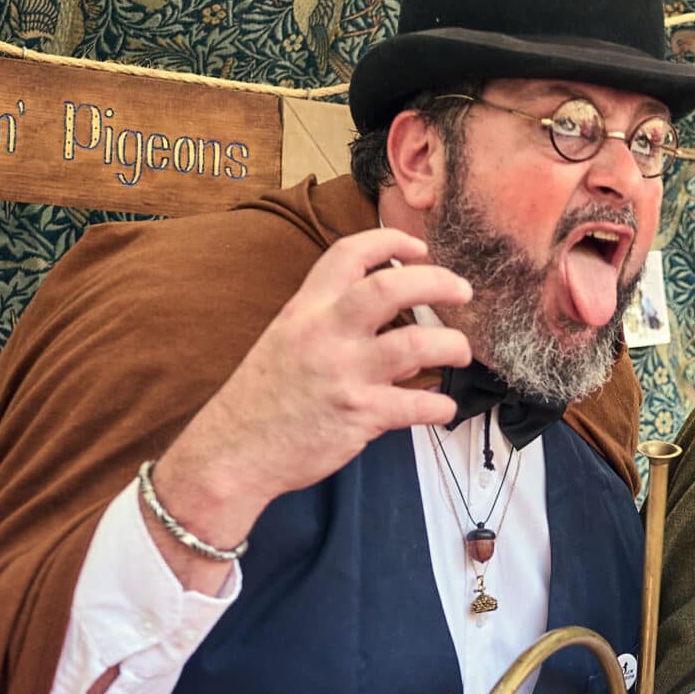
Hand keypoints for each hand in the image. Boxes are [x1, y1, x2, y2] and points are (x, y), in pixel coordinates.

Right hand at [148, 229, 472, 581]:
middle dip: (436, 282)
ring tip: (461, 352)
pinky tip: (442, 407)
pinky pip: (418, 405)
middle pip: (390, 288)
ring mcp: (344, 374)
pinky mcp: (360, 415)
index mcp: (305, 310)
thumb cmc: (264, 398)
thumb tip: (396, 327)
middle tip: (462, 291)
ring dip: (453, 345)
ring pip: (417, 344)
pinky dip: (440, 405)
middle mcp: (325, 334)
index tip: (418, 247)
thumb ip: (334, 325)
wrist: (233, 452)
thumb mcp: (286, 341)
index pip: (348, 254)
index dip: (390, 241)